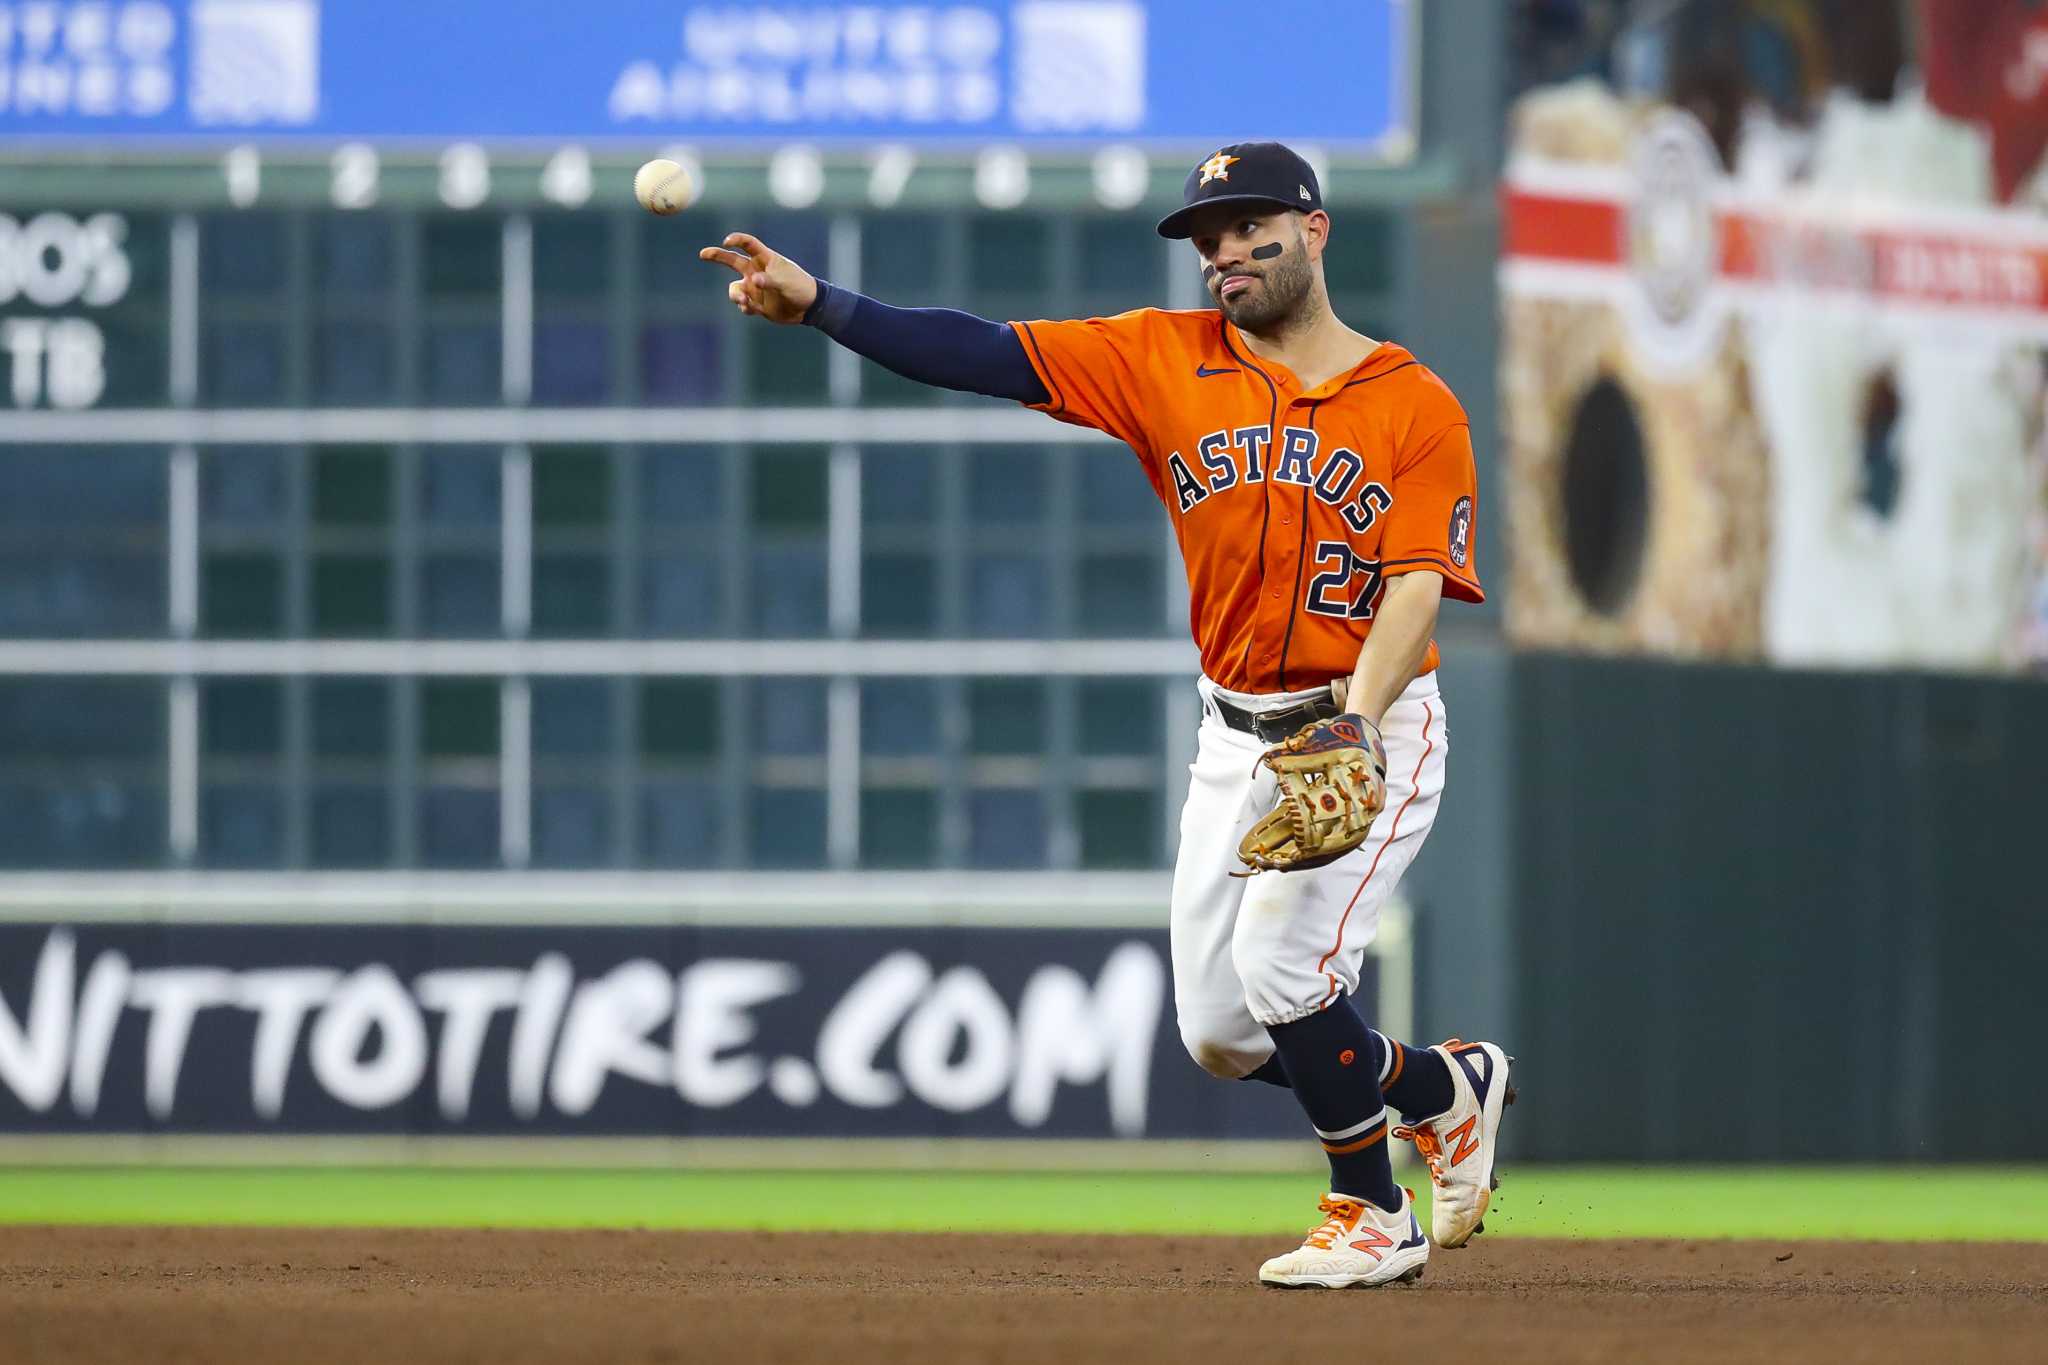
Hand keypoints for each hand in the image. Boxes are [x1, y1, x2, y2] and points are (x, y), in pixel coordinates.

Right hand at [697, 232, 817, 323]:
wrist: (808, 308)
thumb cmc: (800, 287)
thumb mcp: (785, 282)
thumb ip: (769, 280)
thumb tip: (753, 281)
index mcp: (765, 259)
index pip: (748, 244)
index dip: (737, 240)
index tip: (726, 241)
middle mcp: (756, 271)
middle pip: (732, 261)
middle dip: (717, 256)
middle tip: (702, 254)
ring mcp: (755, 288)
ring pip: (735, 289)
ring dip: (735, 295)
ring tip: (744, 301)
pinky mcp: (756, 303)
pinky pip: (743, 305)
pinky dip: (744, 307)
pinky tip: (750, 309)